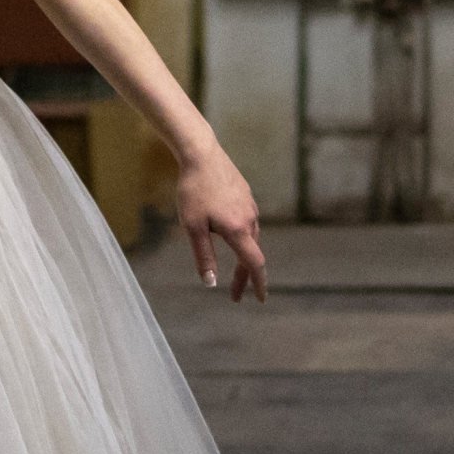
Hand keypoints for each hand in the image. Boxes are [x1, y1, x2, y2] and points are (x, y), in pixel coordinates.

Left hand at [178, 148, 269, 301]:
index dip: (257, 284)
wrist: (201, 154)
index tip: (259, 299)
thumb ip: (204, 256)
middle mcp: (250, 220)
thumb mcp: (193, 228)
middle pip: (252, 255)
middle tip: (234, 294)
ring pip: (250, 238)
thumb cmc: (193, 191)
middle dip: (244, 277)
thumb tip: (211, 283)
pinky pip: (247, 223)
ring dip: (243, 257)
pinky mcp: (246, 195)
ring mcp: (249, 206)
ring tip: (232, 270)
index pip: (254, 264)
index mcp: (238, 230)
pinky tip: (230, 237)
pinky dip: (242, 239)